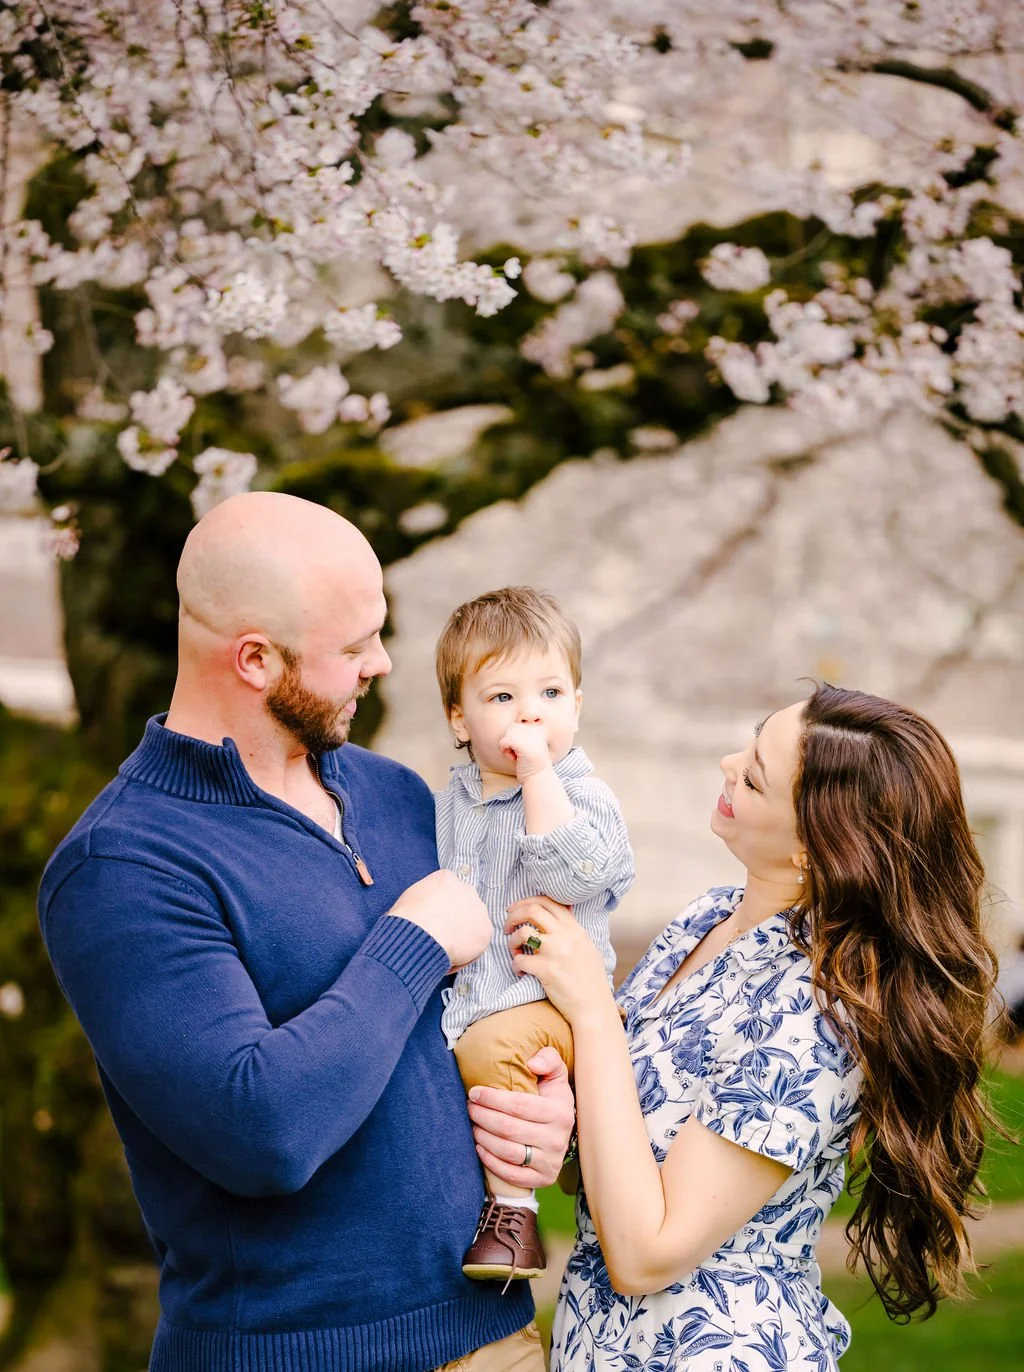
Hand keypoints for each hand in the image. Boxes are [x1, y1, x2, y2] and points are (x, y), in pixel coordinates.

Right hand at [387, 870, 490, 969]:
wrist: (420, 934)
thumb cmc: (407, 919)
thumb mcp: (409, 899)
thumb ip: (424, 900)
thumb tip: (424, 912)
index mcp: (446, 878)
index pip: (448, 893)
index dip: (440, 910)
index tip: (432, 923)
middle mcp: (466, 889)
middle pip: (463, 907)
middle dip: (454, 921)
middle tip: (439, 938)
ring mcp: (479, 909)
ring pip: (471, 926)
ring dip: (460, 938)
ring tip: (441, 951)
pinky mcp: (486, 930)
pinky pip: (476, 946)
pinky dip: (464, 956)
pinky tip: (448, 960)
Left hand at [467, 1046, 574, 1188]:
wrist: (565, 1130)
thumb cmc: (551, 1097)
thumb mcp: (555, 1074)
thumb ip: (547, 1059)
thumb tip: (532, 1063)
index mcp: (559, 1111)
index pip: (518, 1105)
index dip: (492, 1099)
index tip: (474, 1092)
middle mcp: (557, 1139)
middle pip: (508, 1129)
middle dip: (483, 1117)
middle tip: (469, 1108)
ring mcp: (551, 1161)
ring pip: (507, 1152)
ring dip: (483, 1138)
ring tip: (473, 1125)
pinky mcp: (544, 1178)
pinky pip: (511, 1174)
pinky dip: (491, 1161)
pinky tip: (479, 1147)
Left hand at [498, 721, 551, 780]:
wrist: (539, 777)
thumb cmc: (534, 763)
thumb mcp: (532, 744)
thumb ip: (524, 734)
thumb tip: (509, 727)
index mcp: (538, 727)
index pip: (518, 725)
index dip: (517, 738)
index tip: (525, 748)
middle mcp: (534, 728)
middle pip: (511, 729)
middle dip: (512, 741)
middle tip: (519, 753)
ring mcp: (527, 735)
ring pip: (507, 734)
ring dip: (508, 746)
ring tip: (517, 755)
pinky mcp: (520, 743)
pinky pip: (503, 741)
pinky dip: (504, 751)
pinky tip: (513, 758)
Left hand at [506, 895, 611, 1023]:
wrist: (594, 1006)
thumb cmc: (590, 979)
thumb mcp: (587, 946)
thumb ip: (573, 929)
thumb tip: (565, 910)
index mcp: (575, 929)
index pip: (549, 902)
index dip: (527, 901)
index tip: (516, 909)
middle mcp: (566, 936)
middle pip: (532, 910)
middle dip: (514, 915)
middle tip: (508, 926)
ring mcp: (556, 952)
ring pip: (523, 932)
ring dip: (512, 941)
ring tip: (515, 951)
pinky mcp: (546, 970)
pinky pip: (519, 960)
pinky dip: (515, 965)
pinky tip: (520, 971)